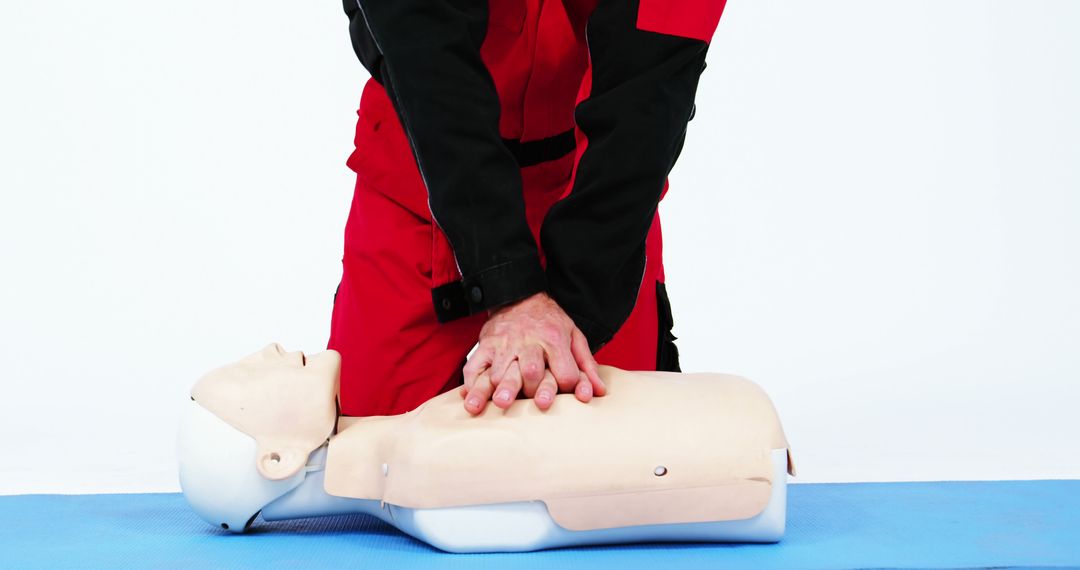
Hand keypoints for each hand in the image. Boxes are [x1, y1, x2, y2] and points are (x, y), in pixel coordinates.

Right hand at [460, 292, 604, 414]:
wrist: (519, 296)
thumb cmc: (550, 322)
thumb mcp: (574, 336)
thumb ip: (586, 365)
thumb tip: (598, 393)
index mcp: (554, 340)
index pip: (565, 372)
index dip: (569, 386)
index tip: (567, 395)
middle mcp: (528, 344)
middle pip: (531, 370)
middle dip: (532, 388)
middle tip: (536, 403)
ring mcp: (504, 346)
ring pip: (501, 371)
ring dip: (500, 390)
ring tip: (499, 404)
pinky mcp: (485, 347)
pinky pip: (474, 367)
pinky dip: (471, 384)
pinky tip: (471, 401)